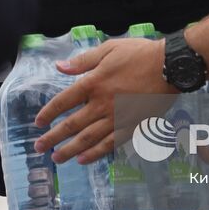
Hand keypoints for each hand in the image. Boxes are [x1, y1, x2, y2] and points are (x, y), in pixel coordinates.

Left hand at [33, 38, 173, 162]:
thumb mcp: (108, 49)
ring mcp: (117, 117)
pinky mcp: (132, 126)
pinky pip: (111, 143)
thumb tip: (59, 67)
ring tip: (57, 159)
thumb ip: (83, 61)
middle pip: (72, 125)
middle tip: (39, 148)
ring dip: (70, 150)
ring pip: (89, 138)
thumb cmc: (139, 54)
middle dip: (53, 137)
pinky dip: (96, 153)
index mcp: (93, 83)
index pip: (64, 101)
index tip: (38, 122)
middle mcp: (101, 104)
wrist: (170, 66)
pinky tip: (84, 159)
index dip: (49, 112)